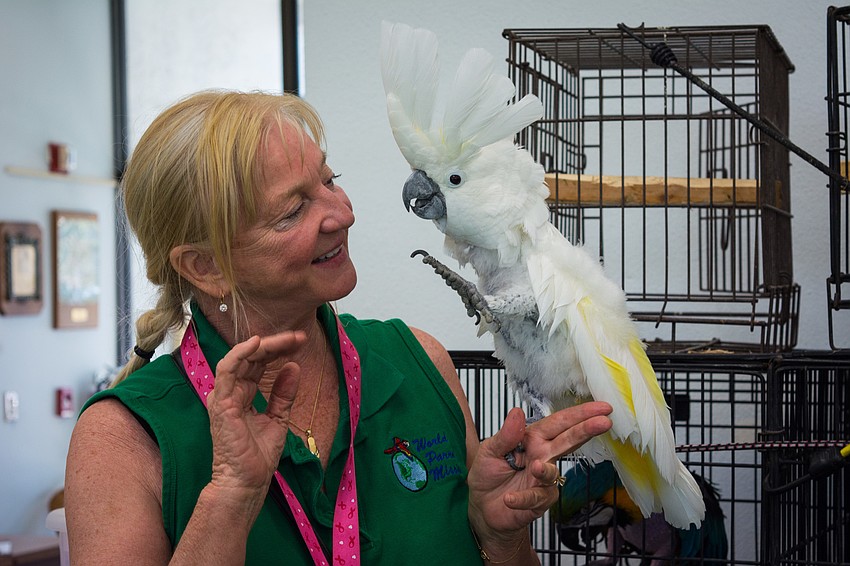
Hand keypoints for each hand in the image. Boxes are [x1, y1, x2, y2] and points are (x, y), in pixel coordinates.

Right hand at [206, 331, 306, 499]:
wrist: (247, 482)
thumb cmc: (258, 457)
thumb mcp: (278, 418)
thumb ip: (283, 393)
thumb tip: (293, 367)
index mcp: (243, 394)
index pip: (259, 363)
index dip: (279, 349)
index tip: (301, 342)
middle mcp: (231, 391)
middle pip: (252, 357)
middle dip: (277, 344)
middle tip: (300, 337)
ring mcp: (224, 395)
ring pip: (242, 358)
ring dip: (265, 345)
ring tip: (287, 338)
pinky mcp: (222, 402)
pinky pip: (227, 370)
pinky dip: (241, 353)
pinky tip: (258, 343)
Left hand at [467, 402, 611, 548]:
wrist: (483, 507)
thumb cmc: (489, 474)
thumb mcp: (489, 450)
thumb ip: (505, 435)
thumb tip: (516, 411)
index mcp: (533, 439)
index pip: (559, 422)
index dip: (580, 413)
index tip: (602, 407)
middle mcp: (543, 456)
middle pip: (567, 441)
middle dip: (586, 430)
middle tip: (604, 422)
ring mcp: (543, 480)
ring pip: (551, 473)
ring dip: (545, 471)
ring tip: (536, 467)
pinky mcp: (538, 502)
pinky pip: (534, 499)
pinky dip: (522, 499)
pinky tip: (510, 498)